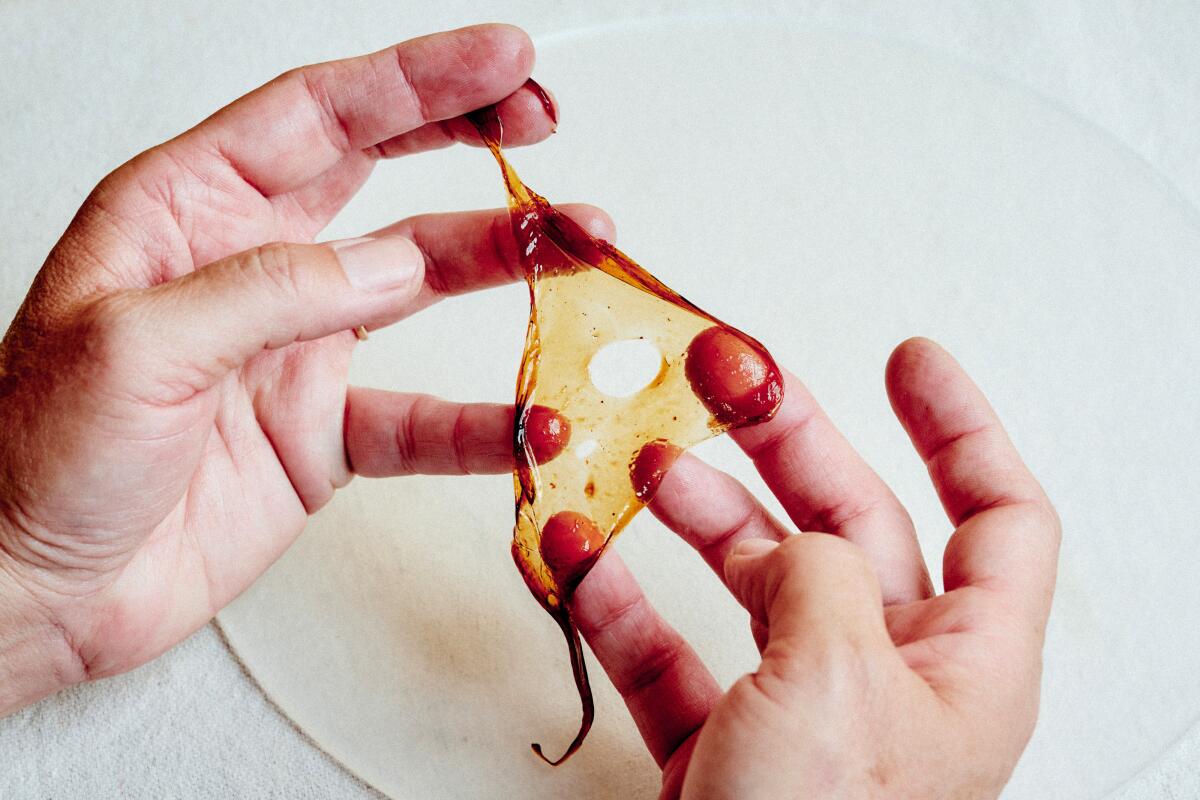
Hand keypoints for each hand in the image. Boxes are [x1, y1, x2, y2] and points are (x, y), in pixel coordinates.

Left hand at [0, 24, 611, 713]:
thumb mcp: (133, 346)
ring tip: (578, 248)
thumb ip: (272, 293)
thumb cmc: (34, 456)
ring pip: (421, 285)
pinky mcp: (321, 431)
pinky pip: (421, 418)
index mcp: (188, 211)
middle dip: (472, 141)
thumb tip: (390, 263)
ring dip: (502, 263)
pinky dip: (481, 425)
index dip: (419, 82)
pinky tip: (531, 422)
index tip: (503, 61)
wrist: (33, 589)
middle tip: (545, 120)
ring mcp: (295, 349)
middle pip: (383, 176)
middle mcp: (252, 267)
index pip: (320, 115)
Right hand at [570, 337, 1058, 798]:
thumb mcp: (837, 679)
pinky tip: (583, 554)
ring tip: (642, 461)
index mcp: (964, 669)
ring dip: (694, 515)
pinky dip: (623, 601)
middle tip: (730, 382)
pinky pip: (671, 653)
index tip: (908, 359)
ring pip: (751, 582)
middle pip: (851, 526)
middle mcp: (889, 686)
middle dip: (788, 447)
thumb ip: (819, 575)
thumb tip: (784, 540)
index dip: (961, 427)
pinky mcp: (719, 752)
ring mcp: (799, 717)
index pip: (1000, 518)